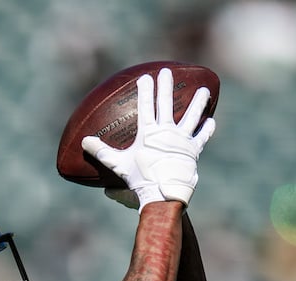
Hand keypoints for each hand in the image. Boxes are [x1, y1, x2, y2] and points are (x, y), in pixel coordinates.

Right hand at [82, 68, 216, 208]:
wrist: (163, 193)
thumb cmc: (140, 180)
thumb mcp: (118, 165)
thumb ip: (102, 152)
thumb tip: (84, 141)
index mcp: (148, 133)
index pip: (146, 106)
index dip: (145, 91)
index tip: (146, 77)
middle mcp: (166, 132)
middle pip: (166, 104)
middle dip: (166, 86)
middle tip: (167, 72)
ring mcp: (181, 140)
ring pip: (191, 116)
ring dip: (197, 102)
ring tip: (203, 89)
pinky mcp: (192, 151)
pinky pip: (201, 137)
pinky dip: (206, 129)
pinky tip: (211, 121)